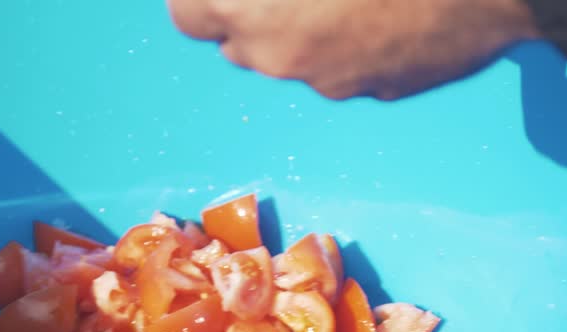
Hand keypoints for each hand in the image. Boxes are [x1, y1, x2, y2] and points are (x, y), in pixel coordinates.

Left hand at [167, 0, 539, 99]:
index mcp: (250, 6)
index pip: (187, 13)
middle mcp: (279, 53)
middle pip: (234, 41)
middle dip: (244, 9)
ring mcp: (328, 78)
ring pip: (288, 56)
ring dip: (294, 26)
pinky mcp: (374, 88)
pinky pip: (339, 64)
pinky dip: (344, 38)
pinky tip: (380, 3)